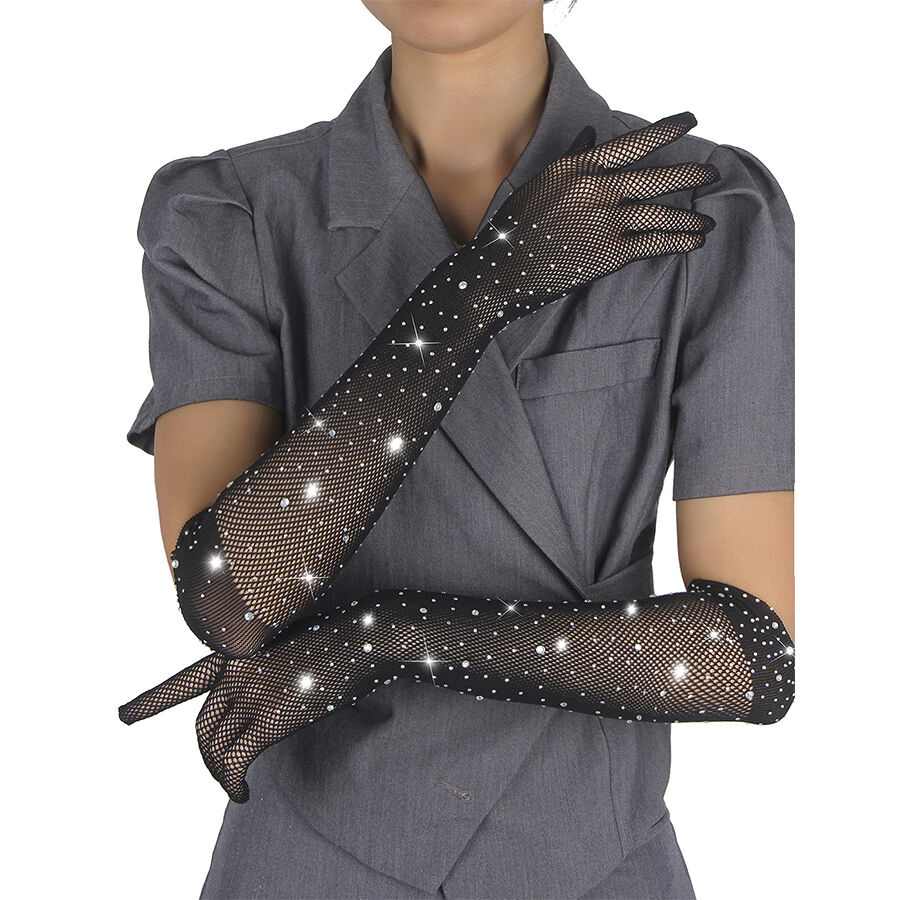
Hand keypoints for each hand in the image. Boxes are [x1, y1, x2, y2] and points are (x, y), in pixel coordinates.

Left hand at [118, 601, 388, 802]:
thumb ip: (270, 667)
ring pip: (216, 749)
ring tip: (236, 786)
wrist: (368, 636)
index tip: (124, 715)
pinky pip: (234, 761)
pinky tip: (243, 793)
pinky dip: (232, 783)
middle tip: (224, 773)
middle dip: (208, 758)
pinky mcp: (270, 716)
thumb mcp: (294, 642)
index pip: (185, 681)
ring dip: (222, 775)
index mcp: (238, 650)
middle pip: (203, 728)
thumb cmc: (342, 638)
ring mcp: (252, 691)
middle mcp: (237, 669)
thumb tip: (272, 701)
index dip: (151, 701)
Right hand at [481, 111, 718, 312]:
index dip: (664, 131)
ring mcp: (604, 221)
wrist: (502, 272)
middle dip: (689, 175)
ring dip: (689, 218)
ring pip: (660, 214)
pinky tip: (696, 241)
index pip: (631, 144)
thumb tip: (592, 133)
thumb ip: (571, 158)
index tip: (689, 121)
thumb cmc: (515, 228)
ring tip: (707, 223)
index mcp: (578, 169)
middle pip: (655, 178)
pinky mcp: (609, 253)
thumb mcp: (540, 183)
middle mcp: (595, 190)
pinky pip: (655, 243)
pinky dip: (680, 242)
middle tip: (711, 172)